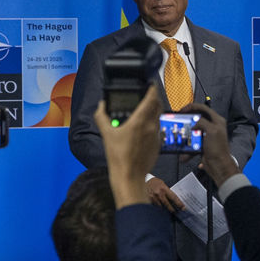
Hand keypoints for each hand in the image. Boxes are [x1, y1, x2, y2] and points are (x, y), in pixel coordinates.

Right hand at [93, 85, 161, 208]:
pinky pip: (158, 128)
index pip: (151, 98)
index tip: (150, 84)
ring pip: (159, 117)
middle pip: (158, 105)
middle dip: (154, 98)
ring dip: (154, 110)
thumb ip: (102, 116)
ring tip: (144, 109)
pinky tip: (144, 127)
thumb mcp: (106, 134)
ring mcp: (156, 135)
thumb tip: (101, 105)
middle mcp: (151, 126)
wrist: (129, 176)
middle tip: (147, 95)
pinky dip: (153, 123)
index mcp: (140, 121)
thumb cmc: (118, 157)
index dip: (152, 89)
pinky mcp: (158, 144)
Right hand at [144, 176, 184, 211]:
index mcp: (164, 188)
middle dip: (171, 209)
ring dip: (163, 208)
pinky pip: (154, 205)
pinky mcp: (148, 200)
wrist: (143, 179)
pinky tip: (158, 206)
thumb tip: (172, 198)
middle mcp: (159, 193)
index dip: (179, 203)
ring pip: (160, 206)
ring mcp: (153, 197)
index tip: (183, 207)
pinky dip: (156, 206)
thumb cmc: (154, 181)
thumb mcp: (162, 184)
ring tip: (166, 209)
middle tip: (175, 212)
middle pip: (167, 204)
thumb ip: (166, 191)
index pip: (173, 197)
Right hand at [182, 102, 238, 185]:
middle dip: (187, 122)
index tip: (183, 110)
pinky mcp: (202, 144)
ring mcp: (206, 136)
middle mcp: (212, 127)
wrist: (218, 165)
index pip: (203, 108)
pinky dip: (187, 147)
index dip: (192, 107)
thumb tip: (195, 123)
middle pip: (196, 119)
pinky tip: (185, 152)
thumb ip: (203, 122)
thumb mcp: (212, 131)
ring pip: (192, 132)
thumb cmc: (219, 149)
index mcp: (217, 121)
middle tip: (180, 123)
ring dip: (186, 136)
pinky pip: (192, 143)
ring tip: (182, 138)